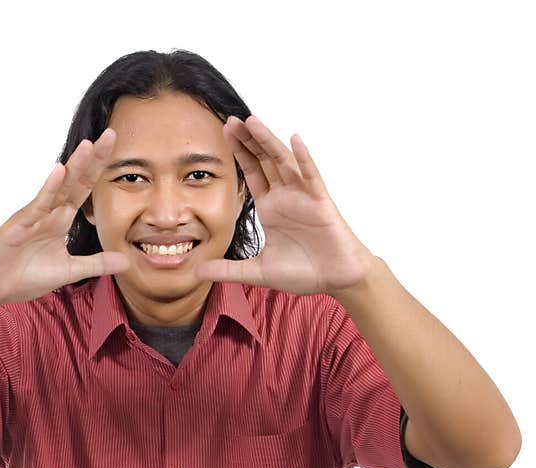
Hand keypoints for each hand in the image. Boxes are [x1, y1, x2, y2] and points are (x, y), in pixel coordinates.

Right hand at [0, 128, 128, 306]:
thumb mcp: (69, 271)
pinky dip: (49, 188)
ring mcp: (34, 215)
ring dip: (74, 166)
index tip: (115, 150)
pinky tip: (60, 171)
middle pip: (75, 181)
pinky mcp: (20, 224)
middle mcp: (49, 212)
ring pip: (58, 187)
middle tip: (111, 134)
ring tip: (89, 145)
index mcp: (61, 220)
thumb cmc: (23, 276)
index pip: (84, 189)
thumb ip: (97, 263)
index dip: (100, 169)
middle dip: (93, 159)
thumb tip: (126, 261)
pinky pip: (38, 204)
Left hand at [195, 115, 375, 296]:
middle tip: (230, 120)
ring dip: (268, 142)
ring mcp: (303, 196)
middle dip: (248, 140)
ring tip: (252, 122)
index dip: (239, 154)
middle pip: (264, 161)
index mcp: (270, 208)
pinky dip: (304, 159)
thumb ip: (229, 270)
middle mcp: (285, 196)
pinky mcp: (320, 202)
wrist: (335, 280)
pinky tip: (294, 140)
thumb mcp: (258, 272)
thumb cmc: (304, 272)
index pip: (251, 174)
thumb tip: (199, 272)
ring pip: (283, 162)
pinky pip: (311, 177)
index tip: (224, 133)